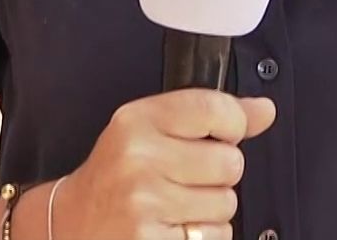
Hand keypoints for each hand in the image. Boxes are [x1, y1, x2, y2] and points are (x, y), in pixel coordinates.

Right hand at [58, 89, 274, 239]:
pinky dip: (202, 238)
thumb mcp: (150, 132)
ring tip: (175, 208)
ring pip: (226, 204)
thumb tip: (265, 110)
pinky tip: (172, 229)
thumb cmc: (117, 177)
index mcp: (136, 121)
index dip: (233, 124)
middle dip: (218, 175)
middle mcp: (138, 159)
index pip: (215, 108)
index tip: (222, 135)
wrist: (72, 226)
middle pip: (230, 162)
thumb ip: (209, 118)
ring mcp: (144, 204)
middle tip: (185, 180)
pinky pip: (216, 238)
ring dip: (211, 211)